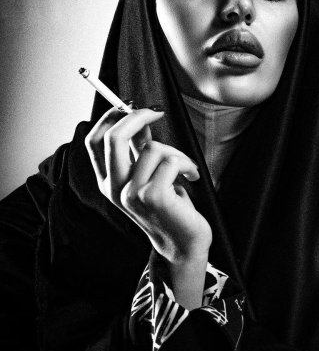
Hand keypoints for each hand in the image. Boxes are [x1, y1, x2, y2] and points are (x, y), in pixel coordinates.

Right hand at [85, 108, 211, 265]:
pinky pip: (171, 160)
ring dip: (176, 152)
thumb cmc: (168, 208)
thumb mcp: (148, 176)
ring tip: (184, 168)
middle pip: (113, 137)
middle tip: (158, 111)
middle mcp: (113, 189)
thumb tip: (140, 118)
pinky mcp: (153, 197)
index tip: (131, 105)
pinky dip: (187, 164)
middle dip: (138, 115)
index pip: (94, 140)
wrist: (182, 244)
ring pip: (152, 147)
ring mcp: (132, 194)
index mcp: (107, 182)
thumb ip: (139, 150)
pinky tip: (191, 177)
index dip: (111, 116)